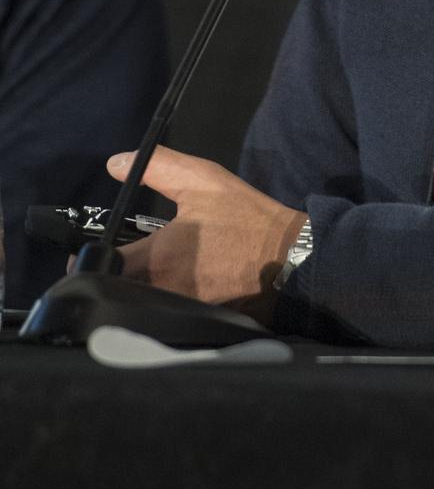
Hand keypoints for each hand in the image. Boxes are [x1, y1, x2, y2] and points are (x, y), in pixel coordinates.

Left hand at [106, 146, 306, 322]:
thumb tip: (115, 163)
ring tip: (145, 274)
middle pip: (116, 290)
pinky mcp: (194, 325)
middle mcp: (159, 291)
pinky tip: (175, 289)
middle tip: (119, 261)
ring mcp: (176, 313)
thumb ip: (158, 167)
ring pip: (137, 304)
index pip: (102, 265)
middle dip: (111, 277)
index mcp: (155, 258)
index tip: (88, 252)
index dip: (89, 258)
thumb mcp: (204, 180)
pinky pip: (162, 317)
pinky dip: (160, 304)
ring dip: (135, 291)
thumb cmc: (246, 219)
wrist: (291, 258)